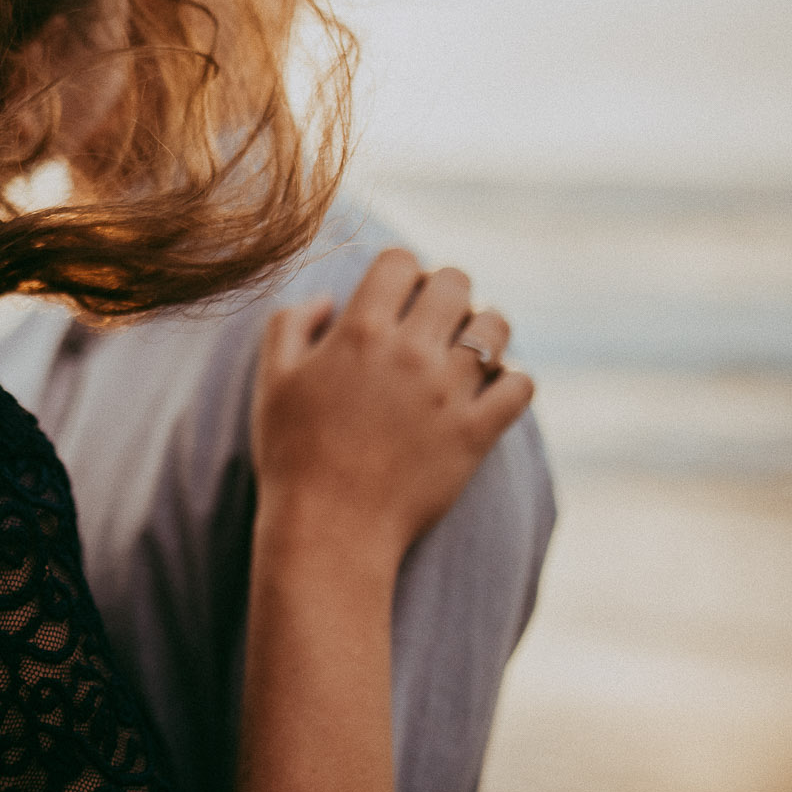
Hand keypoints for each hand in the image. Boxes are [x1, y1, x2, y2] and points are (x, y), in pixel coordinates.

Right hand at [251, 248, 532, 575]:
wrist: (328, 530)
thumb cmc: (291, 455)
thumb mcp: (271, 380)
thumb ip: (290, 323)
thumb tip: (329, 300)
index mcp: (359, 332)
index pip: (401, 261)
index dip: (400, 270)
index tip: (395, 294)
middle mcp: (410, 352)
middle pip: (456, 282)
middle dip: (445, 291)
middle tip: (432, 320)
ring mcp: (448, 392)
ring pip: (495, 327)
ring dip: (483, 331)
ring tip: (465, 353)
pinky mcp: (476, 432)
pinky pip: (520, 385)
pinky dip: (511, 381)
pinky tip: (488, 391)